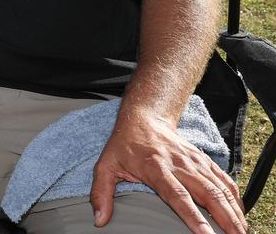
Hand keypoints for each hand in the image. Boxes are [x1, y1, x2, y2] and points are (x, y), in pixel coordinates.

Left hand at [91, 113, 245, 233]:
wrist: (143, 117)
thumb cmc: (124, 145)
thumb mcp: (105, 166)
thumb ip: (101, 193)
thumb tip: (99, 220)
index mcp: (155, 167)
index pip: (178, 196)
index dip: (193, 216)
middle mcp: (179, 164)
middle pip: (207, 194)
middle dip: (223, 218)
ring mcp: (194, 161)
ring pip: (219, 188)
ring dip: (233, 211)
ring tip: (240, 232)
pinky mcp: (203, 160)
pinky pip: (224, 180)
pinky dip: (234, 197)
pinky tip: (239, 214)